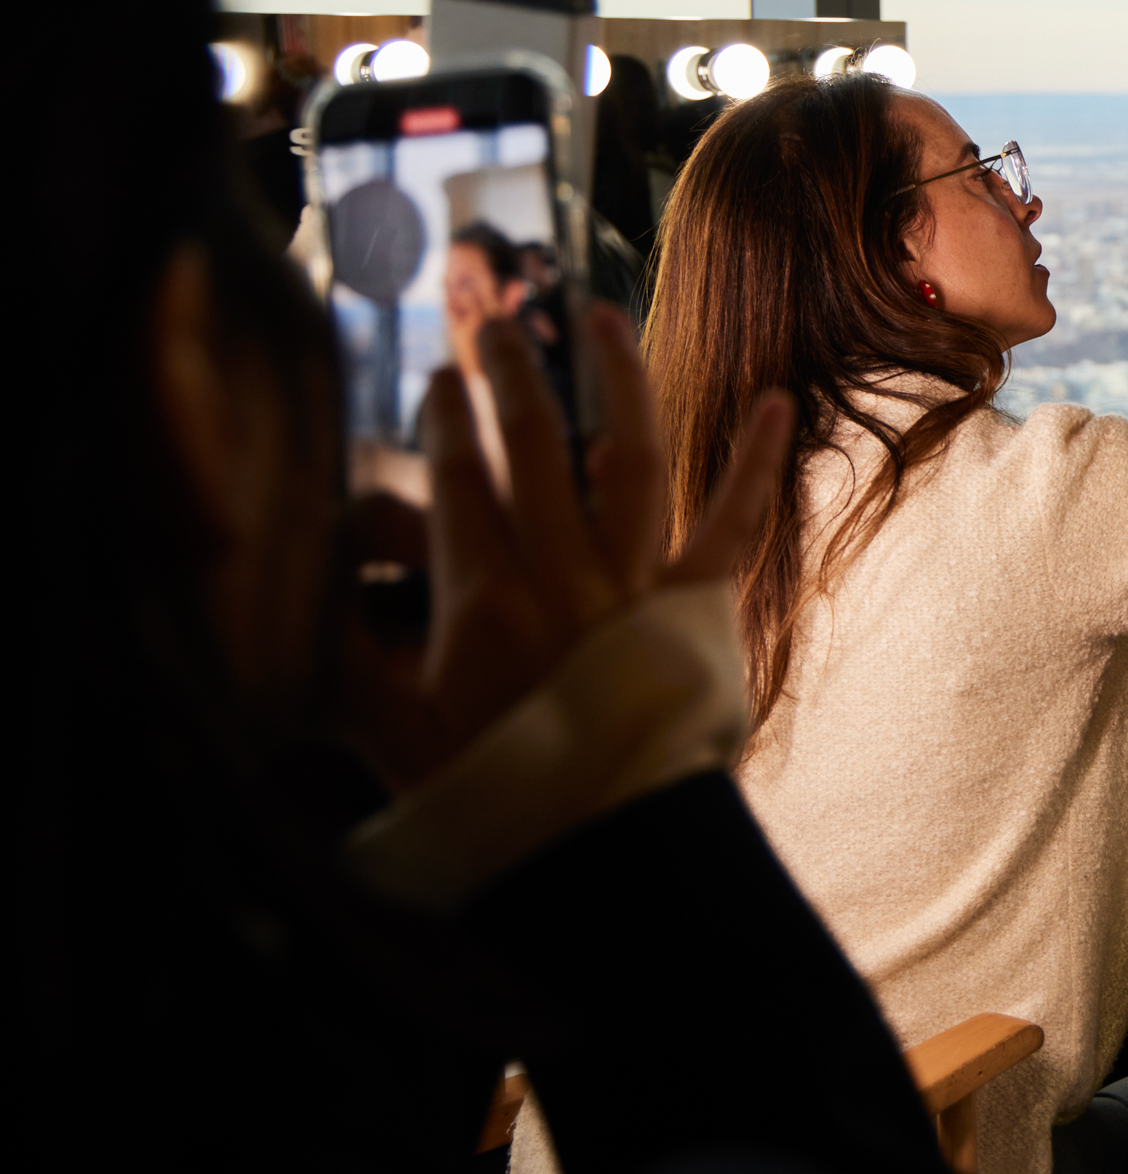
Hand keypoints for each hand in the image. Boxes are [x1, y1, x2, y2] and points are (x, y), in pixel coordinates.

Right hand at [342, 304, 792, 788]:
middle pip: (530, 445)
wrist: (596, 858)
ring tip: (596, 318)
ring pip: (626, 456)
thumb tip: (301, 596)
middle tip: (493, 315)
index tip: (435, 375)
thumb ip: (339, 657)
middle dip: (508, 370)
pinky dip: (758, 462)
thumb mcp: (384, 734)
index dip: (443, 419)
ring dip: (613, 379)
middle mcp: (560, 573)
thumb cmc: (488, 804)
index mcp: (479, 596)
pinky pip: (735, 523)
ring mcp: (634, 585)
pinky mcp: (698, 610)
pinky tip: (781, 401)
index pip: (456, 478)